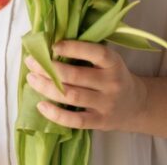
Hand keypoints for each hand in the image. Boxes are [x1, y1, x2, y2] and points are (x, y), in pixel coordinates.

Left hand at [24, 40, 146, 130]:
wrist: (136, 105)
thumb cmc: (111, 76)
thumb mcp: (106, 61)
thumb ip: (84, 53)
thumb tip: (48, 45)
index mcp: (113, 63)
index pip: (96, 53)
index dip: (73, 48)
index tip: (52, 46)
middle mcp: (112, 83)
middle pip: (76, 76)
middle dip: (49, 68)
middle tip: (31, 62)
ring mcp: (106, 104)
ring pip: (72, 96)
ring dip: (47, 87)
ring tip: (31, 79)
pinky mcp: (100, 122)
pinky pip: (76, 120)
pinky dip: (56, 114)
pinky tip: (41, 106)